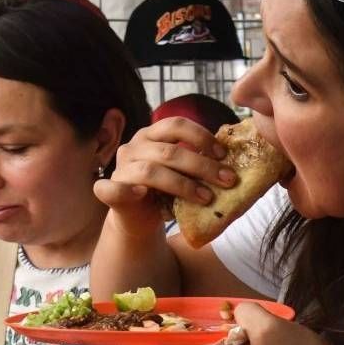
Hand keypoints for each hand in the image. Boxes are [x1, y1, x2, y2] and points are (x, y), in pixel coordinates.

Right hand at [94, 116, 237, 231]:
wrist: (140, 219)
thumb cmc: (165, 193)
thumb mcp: (184, 174)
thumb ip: (198, 163)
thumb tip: (233, 162)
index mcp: (152, 135)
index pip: (176, 125)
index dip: (201, 136)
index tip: (223, 154)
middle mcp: (134, 146)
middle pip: (169, 151)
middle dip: (202, 166)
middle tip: (228, 180)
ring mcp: (121, 168)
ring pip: (151, 170)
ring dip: (183, 184)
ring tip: (206, 198)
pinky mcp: (109, 190)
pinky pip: (111, 189)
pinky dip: (126, 191)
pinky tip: (143, 194)